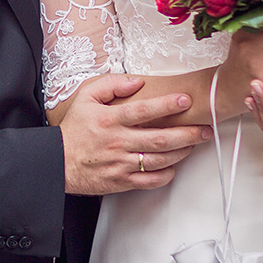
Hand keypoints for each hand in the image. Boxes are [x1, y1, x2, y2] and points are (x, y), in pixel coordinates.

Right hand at [61, 74, 212, 194]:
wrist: (57, 162)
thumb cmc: (74, 130)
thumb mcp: (85, 98)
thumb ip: (111, 85)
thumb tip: (136, 82)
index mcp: (110, 120)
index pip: (143, 110)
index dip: (167, 104)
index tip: (185, 99)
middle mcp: (118, 142)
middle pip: (161, 138)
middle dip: (188, 134)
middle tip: (205, 129)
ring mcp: (121, 163)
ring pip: (160, 160)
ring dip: (182, 152)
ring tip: (195, 144)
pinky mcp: (122, 181)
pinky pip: (151, 180)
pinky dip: (167, 174)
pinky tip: (174, 166)